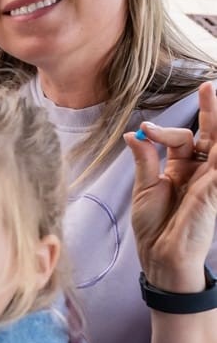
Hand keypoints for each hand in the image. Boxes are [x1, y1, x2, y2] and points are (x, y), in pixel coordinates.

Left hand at [129, 82, 216, 292]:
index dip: (163, 131)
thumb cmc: (154, 227)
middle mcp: (200, 171)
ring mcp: (210, 180)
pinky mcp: (215, 190)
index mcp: (181, 168)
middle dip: (210, 110)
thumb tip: (133, 133)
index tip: (144, 131)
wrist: (161, 256)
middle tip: (208, 86)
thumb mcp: (145, 188)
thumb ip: (145, 159)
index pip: (180, 138)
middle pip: (209, 134)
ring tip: (214, 95)